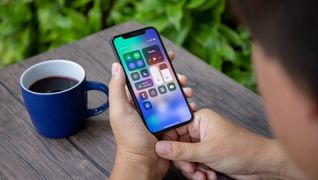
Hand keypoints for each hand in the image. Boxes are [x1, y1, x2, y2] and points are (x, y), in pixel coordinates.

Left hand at [109, 51, 195, 178]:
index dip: (149, 64)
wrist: (144, 163)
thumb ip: (117, 89)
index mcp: (132, 100)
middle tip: (178, 75)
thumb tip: (117, 66)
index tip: (158, 54)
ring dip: (180, 90)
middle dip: (170, 77)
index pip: (141, 77)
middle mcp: (144, 105)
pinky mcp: (167, 123)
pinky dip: (184, 105)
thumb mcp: (120, 111)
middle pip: (159, 85)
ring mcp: (157, 114)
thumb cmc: (129, 140)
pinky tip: (189, 104)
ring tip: (187, 90)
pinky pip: (177, 109)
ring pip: (170, 96)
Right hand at [155, 109, 300, 178]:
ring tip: (203, 176)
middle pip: (179, 146)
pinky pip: (195, 164)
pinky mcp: (209, 155)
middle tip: (191, 169)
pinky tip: (209, 176)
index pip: (174, 128)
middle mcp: (201, 130)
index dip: (168, 142)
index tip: (165, 154)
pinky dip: (200, 172)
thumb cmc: (240, 150)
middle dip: (184, 161)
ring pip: (186, 157)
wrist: (262, 164)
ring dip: (193, 169)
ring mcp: (205, 143)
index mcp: (200, 120)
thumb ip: (181, 150)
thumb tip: (159, 147)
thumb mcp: (207, 151)